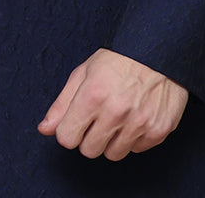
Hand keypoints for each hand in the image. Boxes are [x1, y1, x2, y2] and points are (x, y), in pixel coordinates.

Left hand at [38, 47, 187, 160]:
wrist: (159, 50)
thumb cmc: (119, 60)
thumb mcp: (84, 73)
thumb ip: (62, 104)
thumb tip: (44, 129)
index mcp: (93, 95)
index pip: (67, 138)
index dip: (70, 129)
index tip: (78, 120)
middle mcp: (116, 112)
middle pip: (89, 150)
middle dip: (90, 136)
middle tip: (100, 116)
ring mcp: (139, 123)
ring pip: (113, 154)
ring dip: (113, 139)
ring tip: (119, 116)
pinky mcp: (158, 130)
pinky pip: (136, 150)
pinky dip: (134, 137)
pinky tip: (137, 116)